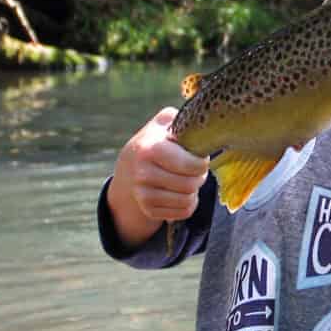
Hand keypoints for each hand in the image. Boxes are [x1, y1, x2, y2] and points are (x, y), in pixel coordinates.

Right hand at [106, 107, 208, 247]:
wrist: (128, 168)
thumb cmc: (154, 142)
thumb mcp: (162, 125)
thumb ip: (178, 117)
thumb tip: (200, 117)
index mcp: (150, 149)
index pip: (190, 165)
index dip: (202, 163)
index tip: (200, 158)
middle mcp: (144, 174)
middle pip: (191, 184)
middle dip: (199, 177)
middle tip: (195, 170)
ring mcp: (144, 194)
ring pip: (188, 200)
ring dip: (194, 191)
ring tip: (188, 179)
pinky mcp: (148, 209)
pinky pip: (183, 212)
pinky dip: (188, 203)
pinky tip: (181, 192)